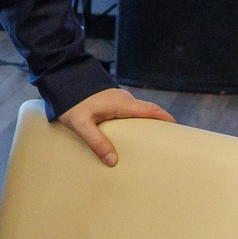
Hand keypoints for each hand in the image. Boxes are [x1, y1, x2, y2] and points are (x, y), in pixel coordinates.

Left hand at [58, 86, 174, 167]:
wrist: (60, 77)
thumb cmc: (70, 101)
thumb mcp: (81, 124)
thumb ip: (97, 142)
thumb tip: (113, 161)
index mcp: (122, 104)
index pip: (151, 110)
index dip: (166, 119)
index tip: (177, 130)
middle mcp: (123, 99)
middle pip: (147, 112)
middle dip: (157, 124)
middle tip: (163, 142)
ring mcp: (116, 98)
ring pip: (136, 112)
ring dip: (143, 123)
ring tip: (145, 142)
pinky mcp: (108, 99)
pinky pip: (126, 111)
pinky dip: (132, 121)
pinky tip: (126, 133)